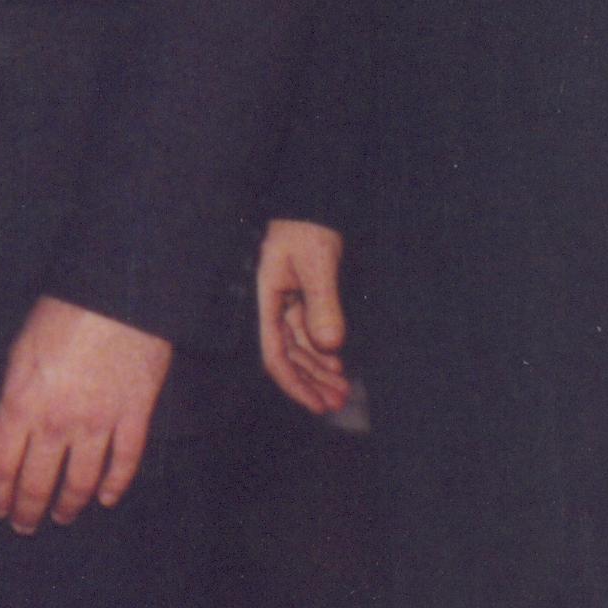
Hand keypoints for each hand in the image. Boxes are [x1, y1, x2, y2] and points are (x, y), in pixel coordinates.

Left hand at [0, 296, 173, 532]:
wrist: (117, 294)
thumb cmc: (60, 313)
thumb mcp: (19, 351)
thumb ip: (15, 394)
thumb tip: (12, 428)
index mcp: (21, 403)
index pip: (2, 465)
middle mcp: (57, 422)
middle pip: (38, 480)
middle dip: (28, 509)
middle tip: (24, 526)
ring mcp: (99, 424)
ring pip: (80, 481)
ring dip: (69, 505)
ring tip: (62, 517)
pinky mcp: (135, 417)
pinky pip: (123, 463)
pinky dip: (113, 485)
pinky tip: (105, 498)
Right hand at [256, 219, 352, 417]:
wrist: (310, 203)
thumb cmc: (307, 227)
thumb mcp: (317, 263)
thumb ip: (323, 303)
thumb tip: (330, 346)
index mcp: (266, 298)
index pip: (275, 352)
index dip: (294, 382)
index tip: (315, 404)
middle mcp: (272, 306)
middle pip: (287, 355)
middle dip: (310, 382)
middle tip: (336, 403)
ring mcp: (286, 303)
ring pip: (299, 347)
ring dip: (318, 370)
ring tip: (341, 390)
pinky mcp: (300, 298)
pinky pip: (308, 333)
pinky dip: (322, 351)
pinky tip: (337, 363)